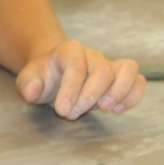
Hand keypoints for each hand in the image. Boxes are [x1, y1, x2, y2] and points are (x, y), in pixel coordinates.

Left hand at [15, 40, 144, 118]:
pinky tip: (117, 109)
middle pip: (102, 70)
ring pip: (126, 70)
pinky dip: (132, 95)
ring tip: (103, 109)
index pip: (75, 66)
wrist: (55, 72)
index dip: (70, 90)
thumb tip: (33, 92)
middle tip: (73, 114)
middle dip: (90, 96)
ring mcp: (108, 63)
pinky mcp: (120, 76)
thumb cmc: (43, 76)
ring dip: (118, 92)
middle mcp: (91, 54)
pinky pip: (136, 79)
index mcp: (68, 50)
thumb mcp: (28, 79)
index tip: (62, 111)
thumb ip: (28, 85)